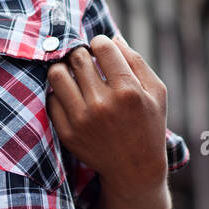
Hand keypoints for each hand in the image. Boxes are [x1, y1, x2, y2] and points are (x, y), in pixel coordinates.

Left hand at [45, 34, 168, 200]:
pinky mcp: (68, 133)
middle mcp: (103, 104)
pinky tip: (72, 96)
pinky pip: (52, 98)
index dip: (101, 43)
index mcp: (128, 91)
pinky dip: (59, 92)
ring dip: (64, 68)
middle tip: (87, 61)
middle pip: (78, 57)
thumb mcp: (156, 91)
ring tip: (73, 73)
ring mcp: (82, 120)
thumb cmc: (149, 125)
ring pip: (57, 74)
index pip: (102, 47)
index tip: (102, 50)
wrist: (135, 170)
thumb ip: (136, 61)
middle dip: (82, 53)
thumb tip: (113, 38)